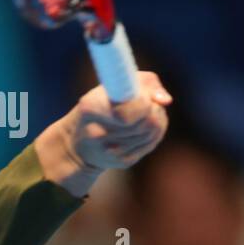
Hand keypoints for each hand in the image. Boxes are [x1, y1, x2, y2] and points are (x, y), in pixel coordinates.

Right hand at [36, 71, 171, 197]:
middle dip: (153, 109)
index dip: (144, 103)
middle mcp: (98, 132)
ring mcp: (110, 150)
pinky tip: (142, 127)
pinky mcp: (122, 161)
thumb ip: (145, 82)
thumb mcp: (113, 84)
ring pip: (152, 132)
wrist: (78, 144)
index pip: (128, 111)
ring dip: (155, 120)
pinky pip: (150, 144)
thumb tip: (165, 100)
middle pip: (147, 122)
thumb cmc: (100, 104)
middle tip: (147, 102)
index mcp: (91, 107)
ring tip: (144, 113)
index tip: (144, 97)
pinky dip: (153, 133)